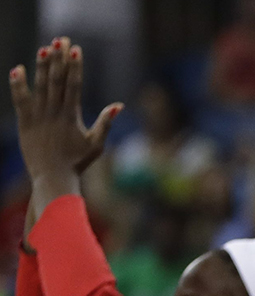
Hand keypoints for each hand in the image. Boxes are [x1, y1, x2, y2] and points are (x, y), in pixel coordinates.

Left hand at [9, 39, 122, 183]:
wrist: (52, 177)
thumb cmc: (77, 162)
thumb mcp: (96, 144)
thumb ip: (105, 123)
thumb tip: (118, 105)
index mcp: (71, 116)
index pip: (72, 85)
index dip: (74, 66)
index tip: (74, 49)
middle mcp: (53, 112)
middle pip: (56, 80)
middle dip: (59, 59)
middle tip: (60, 40)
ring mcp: (38, 116)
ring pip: (40, 86)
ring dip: (42, 66)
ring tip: (44, 48)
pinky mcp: (25, 123)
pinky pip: (20, 100)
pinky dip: (18, 85)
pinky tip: (18, 69)